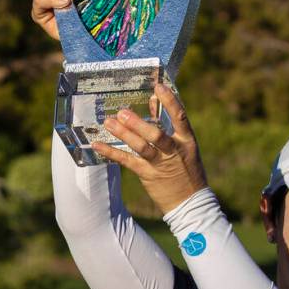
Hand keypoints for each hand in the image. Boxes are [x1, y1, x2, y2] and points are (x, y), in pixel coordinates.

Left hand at [94, 83, 208, 214]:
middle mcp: (174, 151)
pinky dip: (112, 153)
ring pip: (141, 148)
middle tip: (122, 112)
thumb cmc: (186, 168)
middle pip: (156, 135)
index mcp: (187, 140)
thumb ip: (167, 121)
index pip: (180, 117)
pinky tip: (98, 145)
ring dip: (124, 135)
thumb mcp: (184, 145)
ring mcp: (161, 164)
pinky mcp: (148, 175)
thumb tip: (154, 99)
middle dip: (139, 124)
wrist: (190, 202)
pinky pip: (128, 162)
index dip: (170, 101)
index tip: (158, 86)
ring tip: (109, 123)